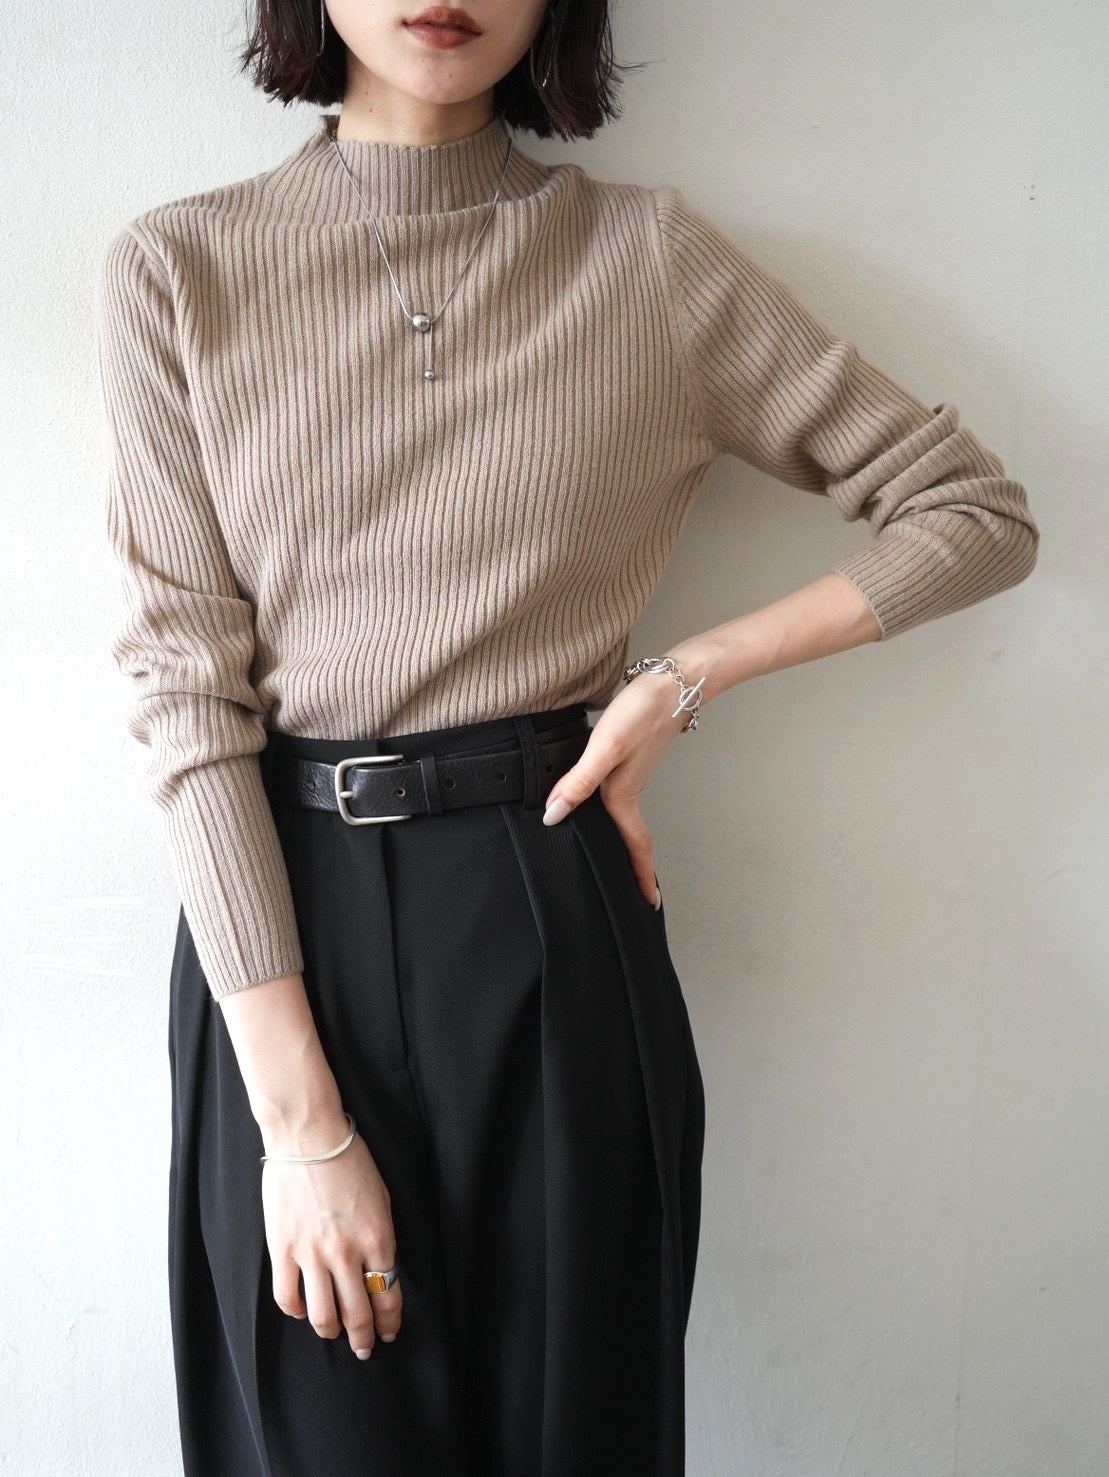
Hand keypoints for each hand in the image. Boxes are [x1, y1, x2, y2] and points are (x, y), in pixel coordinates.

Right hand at [261, 1117, 401, 1360]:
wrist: (308, 1137)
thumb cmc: (349, 1160)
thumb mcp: (381, 1198)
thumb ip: (381, 1237)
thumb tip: (379, 1268)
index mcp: (378, 1238)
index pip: (389, 1294)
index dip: (390, 1321)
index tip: (389, 1333)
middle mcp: (347, 1253)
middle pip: (358, 1313)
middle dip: (365, 1338)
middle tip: (366, 1348)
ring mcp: (312, 1253)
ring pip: (323, 1315)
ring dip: (332, 1332)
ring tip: (334, 1335)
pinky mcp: (283, 1249)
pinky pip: (288, 1296)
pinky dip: (297, 1311)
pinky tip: (303, 1311)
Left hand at [541, 665, 692, 904]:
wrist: (675, 680)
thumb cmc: (643, 711)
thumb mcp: (606, 746)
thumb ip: (579, 781)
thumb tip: (554, 815)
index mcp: (623, 794)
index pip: (634, 846)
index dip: (639, 875)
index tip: (649, 903)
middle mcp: (629, 789)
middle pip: (632, 838)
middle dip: (634, 867)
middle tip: (636, 893)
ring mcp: (632, 773)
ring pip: (626, 817)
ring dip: (627, 842)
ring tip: (622, 860)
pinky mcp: (631, 757)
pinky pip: (622, 796)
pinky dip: (617, 813)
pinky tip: (603, 806)